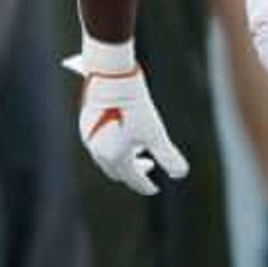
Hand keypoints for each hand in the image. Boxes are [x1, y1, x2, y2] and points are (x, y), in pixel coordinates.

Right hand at [63, 56, 187, 195]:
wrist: (111, 77)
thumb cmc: (134, 106)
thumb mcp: (155, 132)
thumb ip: (168, 156)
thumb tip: (181, 174)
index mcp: (114, 157)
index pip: (132, 179)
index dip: (145, 186)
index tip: (155, 189)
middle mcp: (98, 151)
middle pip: (118, 171)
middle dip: (134, 173)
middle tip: (150, 167)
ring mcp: (89, 138)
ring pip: (107, 157)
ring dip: (125, 159)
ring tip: (140, 150)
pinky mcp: (86, 123)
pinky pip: (100, 143)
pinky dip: (114, 146)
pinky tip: (126, 134)